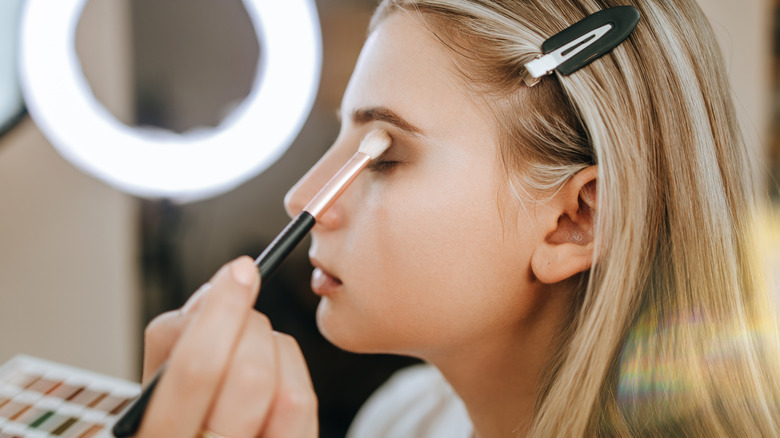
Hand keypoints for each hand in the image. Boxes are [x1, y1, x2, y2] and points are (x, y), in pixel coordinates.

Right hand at [137, 256, 317, 437]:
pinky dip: (291, 371)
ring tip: (251, 349)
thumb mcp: (152, 390)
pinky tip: (272, 374)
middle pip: (252, 374)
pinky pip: (304, 406)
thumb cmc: (176, 421)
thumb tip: (219, 292)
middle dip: (252, 326)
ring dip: (273, 347)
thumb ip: (174, 342)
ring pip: (287, 389)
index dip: (223, 310)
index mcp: (155, 436)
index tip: (241, 269)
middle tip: (241, 314)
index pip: (195, 368)